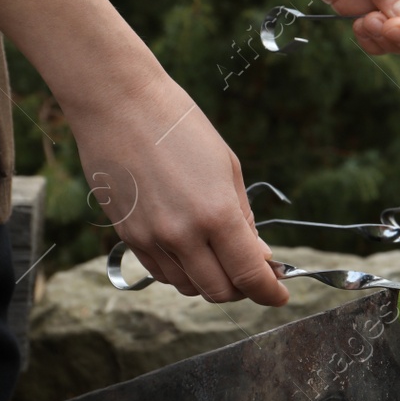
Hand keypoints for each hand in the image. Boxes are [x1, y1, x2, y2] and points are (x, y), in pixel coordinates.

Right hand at [0, 0, 287, 305]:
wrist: (119, 105)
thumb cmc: (181, 127)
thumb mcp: (227, 167)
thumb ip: (243, 218)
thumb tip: (259, 255)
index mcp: (217, 215)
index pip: (250, 275)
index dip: (270, 292)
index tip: (280, 295)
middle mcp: (183, 235)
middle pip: (219, 291)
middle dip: (241, 288)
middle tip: (253, 271)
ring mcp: (151, 239)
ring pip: (187, 286)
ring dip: (209, 280)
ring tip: (220, 254)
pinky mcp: (127, 236)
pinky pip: (160, 272)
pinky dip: (181, 270)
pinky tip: (190, 248)